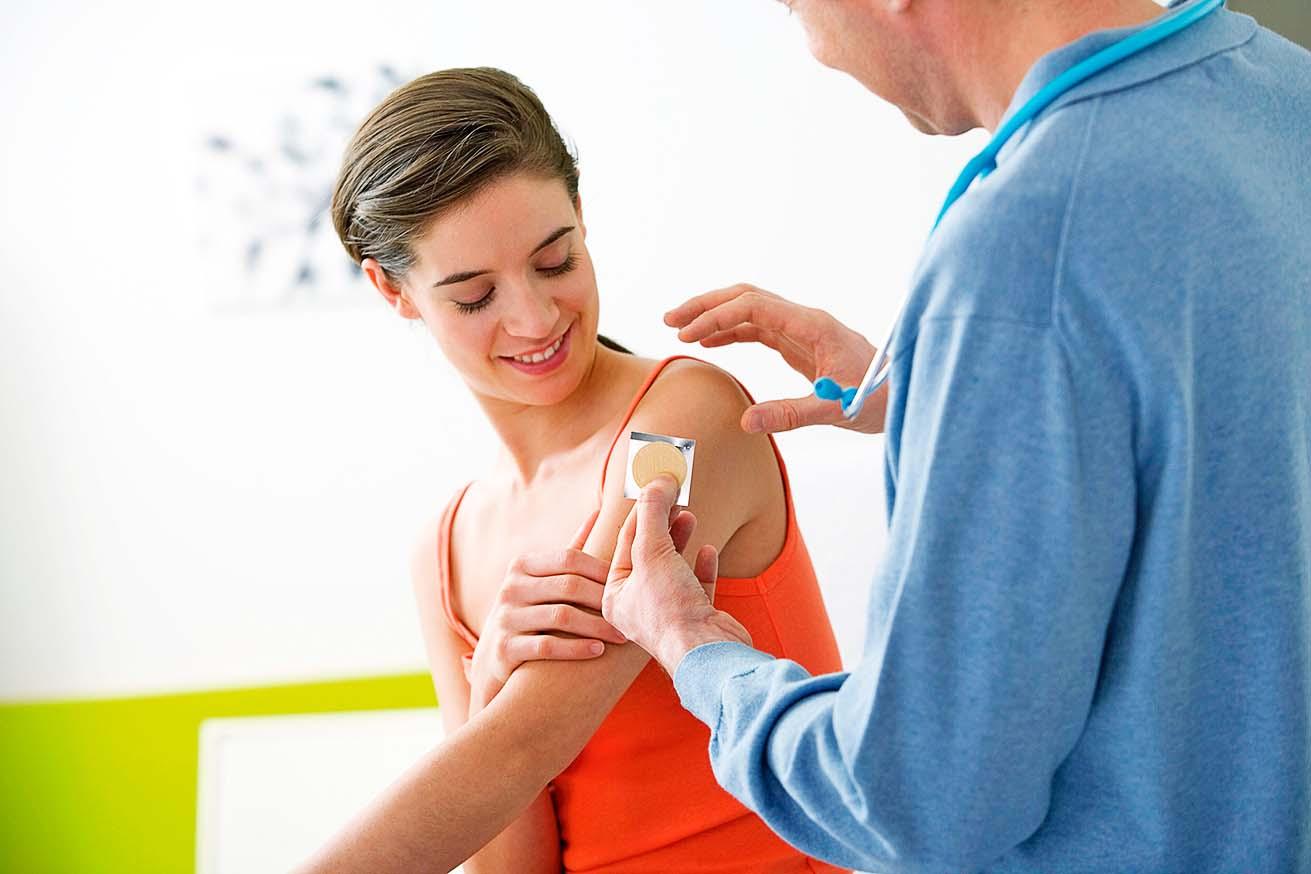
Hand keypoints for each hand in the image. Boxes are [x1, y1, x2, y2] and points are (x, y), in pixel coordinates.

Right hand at [466, 510, 625, 712]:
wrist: (492, 656)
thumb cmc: (530, 610)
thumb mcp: (541, 579)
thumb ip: (570, 551)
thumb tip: (599, 512)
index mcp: (523, 565)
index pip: (569, 558)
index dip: (601, 570)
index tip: (628, 582)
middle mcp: (511, 587)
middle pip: (568, 586)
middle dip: (603, 599)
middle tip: (629, 611)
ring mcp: (506, 617)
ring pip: (561, 617)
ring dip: (596, 626)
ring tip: (621, 635)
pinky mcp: (505, 648)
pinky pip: (547, 646)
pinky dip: (576, 648)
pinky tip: (598, 651)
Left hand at [601, 476, 751, 675]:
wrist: (708, 654)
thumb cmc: (669, 609)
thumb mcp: (652, 552)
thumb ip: (653, 513)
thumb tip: (657, 480)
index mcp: (616, 596)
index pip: (625, 542)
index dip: (641, 510)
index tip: (655, 485)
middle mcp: (639, 607)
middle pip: (648, 553)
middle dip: (661, 523)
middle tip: (673, 495)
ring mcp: (670, 613)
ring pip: (673, 567)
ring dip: (680, 539)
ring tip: (688, 514)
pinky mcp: (697, 618)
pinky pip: (696, 585)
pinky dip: (701, 565)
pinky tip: (708, 550)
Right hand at [665, 283, 886, 433]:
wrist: (906, 395)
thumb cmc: (880, 399)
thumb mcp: (838, 411)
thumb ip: (793, 414)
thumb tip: (747, 422)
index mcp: (813, 326)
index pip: (754, 306)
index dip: (717, 316)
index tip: (687, 334)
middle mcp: (805, 321)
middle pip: (747, 298)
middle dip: (707, 305)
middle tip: (670, 320)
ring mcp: (802, 331)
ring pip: (749, 311)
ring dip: (715, 316)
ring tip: (679, 329)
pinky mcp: (801, 346)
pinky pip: (758, 330)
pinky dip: (731, 332)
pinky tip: (709, 342)